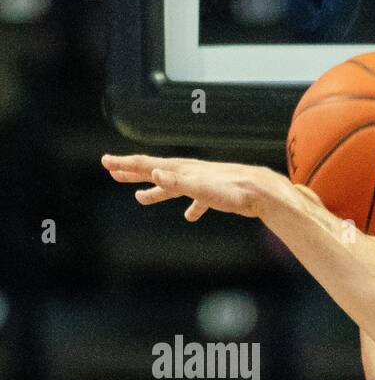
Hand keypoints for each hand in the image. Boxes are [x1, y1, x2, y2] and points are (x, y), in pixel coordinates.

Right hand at [102, 153, 289, 222]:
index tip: (106, 163)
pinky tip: (189, 216)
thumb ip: (177, 182)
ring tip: (139, 198)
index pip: (148, 164)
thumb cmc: (233, 192)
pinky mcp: (217, 194)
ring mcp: (203, 183)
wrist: (264, 193)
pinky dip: (190, 207)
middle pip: (155, 170)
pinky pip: (197, 200)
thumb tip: (154, 172)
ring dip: (155, 191)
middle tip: (112, 171)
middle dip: (133, 172)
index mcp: (182, 170)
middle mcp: (190, 173)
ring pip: (173, 186)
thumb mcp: (201, 188)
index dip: (126, 164)